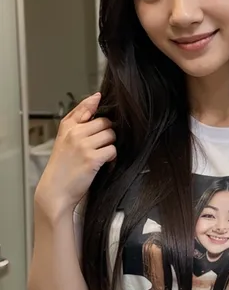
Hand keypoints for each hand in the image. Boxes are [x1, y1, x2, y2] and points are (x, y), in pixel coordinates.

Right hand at [34, 93, 116, 217]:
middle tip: (101, 144)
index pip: (85, 107)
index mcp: (66, 127)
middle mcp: (74, 133)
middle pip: (105, 122)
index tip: (100, 105)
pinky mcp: (92, 159)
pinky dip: (112, 157)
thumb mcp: (63, 140)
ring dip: (110, 145)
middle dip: (107, 132)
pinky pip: (112, 150)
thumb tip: (96, 98)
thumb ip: (78, 121)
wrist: (55, 191)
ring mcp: (83, 146)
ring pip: (110, 135)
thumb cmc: (61, 167)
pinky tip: (105, 163)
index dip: (97, 105)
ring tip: (102, 154)